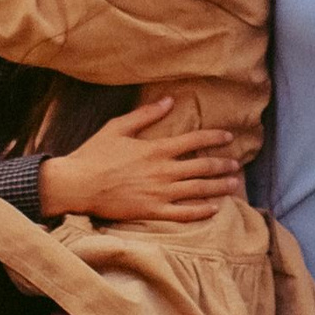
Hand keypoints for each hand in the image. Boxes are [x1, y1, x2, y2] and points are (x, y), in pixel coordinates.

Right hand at [42, 100, 244, 223]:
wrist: (77, 185)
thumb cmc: (94, 154)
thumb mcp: (118, 127)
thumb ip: (146, 114)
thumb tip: (169, 100)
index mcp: (156, 149)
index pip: (194, 140)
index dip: (214, 137)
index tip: (228, 137)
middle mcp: (163, 171)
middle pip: (202, 166)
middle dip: (223, 165)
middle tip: (237, 165)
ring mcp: (159, 193)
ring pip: (198, 190)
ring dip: (219, 187)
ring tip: (234, 184)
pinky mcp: (152, 211)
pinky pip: (183, 214)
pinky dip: (201, 211)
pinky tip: (214, 209)